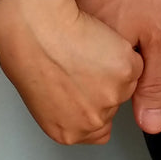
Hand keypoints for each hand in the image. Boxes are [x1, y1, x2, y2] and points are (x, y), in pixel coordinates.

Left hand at [0, 0, 143, 144]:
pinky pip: (133, 61)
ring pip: (126, 82)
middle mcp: (92, 120)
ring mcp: (112, 97)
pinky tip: (99, 40)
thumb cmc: (27, 53)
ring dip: (114, 66)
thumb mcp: (38, 97)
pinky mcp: (126, 71)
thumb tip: (75, 103)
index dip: (96, 106)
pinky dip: (121, 49)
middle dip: (105, 84)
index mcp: (69, 131)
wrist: (36, 27)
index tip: (91, 90)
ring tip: (88, 49)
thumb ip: (64, 110)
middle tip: (85, 63)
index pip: (99, 131)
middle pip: (114, 105)